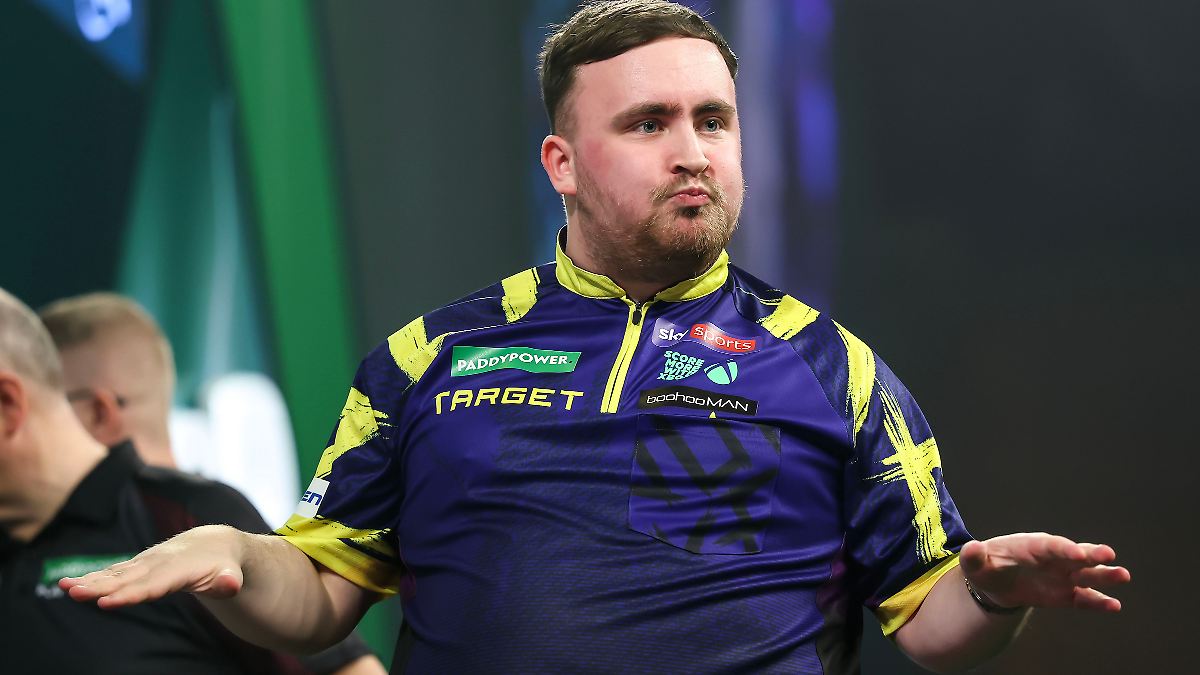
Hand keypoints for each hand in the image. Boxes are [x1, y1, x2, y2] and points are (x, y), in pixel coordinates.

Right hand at [60, 524, 247, 609]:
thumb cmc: (223, 564)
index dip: (130, 594)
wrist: (214, 543)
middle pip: (126, 579)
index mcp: (178, 569)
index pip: (152, 586)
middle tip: (73, 593)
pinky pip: (112, 572)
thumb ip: (228, 581)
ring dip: (89, 581)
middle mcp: (157, 564)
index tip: (107, 602)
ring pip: (115, 574)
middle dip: (99, 587)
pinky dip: (92, 577)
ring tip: (64, 587)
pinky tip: (69, 584)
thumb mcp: (232, 573)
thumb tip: (230, 584)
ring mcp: (145, 563)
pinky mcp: (137, 566)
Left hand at [960, 533, 1129, 612]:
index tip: (1078, 553)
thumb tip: (971, 549)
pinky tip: (1114, 606)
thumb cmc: (985, 567)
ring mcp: (1061, 576)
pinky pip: (1084, 598)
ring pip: (1086, 574)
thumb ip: (974, 557)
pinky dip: (1098, 602)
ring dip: (1103, 575)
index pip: (1049, 545)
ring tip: (1122, 575)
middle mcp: (1052, 558)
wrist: (994, 583)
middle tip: (1108, 554)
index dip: (1063, 548)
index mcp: (1030, 546)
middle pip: (1074, 554)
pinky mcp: (1066, 595)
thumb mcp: (974, 563)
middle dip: (1090, 554)